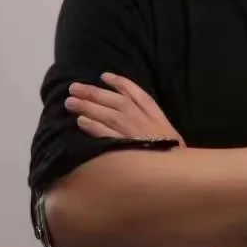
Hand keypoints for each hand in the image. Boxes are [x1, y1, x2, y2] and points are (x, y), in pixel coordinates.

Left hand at [65, 72, 186, 147]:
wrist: (175, 170)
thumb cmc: (173, 154)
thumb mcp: (169, 132)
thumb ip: (152, 119)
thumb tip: (129, 108)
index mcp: (154, 114)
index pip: (135, 92)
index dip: (119, 83)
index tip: (104, 76)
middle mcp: (141, 119)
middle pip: (115, 101)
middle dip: (94, 92)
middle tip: (74, 87)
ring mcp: (131, 132)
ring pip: (107, 114)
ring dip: (88, 106)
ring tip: (70, 101)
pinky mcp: (123, 147)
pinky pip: (105, 134)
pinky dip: (93, 126)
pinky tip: (81, 121)